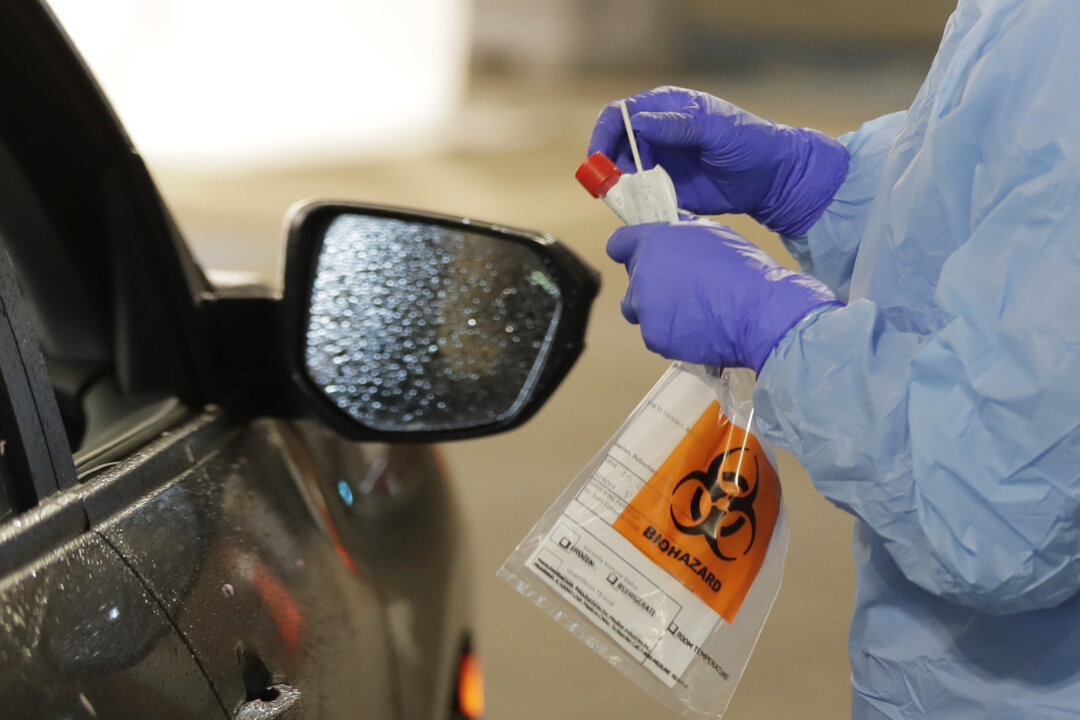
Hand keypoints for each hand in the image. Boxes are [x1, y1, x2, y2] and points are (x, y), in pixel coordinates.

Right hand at [588, 86, 848, 236]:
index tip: (598, 159)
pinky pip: (640, 197)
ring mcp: (659, 163)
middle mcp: (655, 134)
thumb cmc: (748, 143)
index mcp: (664, 109)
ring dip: (622, 188)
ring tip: (637, 199)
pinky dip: (636, 205)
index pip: (619, 115)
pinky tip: (646, 210)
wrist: (772, 179)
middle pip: (613, 147)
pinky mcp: (665, 189)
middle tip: (615, 187)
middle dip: (609, 167)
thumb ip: (677, 125)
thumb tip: (637, 123)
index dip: (603, 134)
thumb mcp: (715, 129)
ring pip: (623, 175)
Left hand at [607, 218, 841, 370]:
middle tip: (683, 288)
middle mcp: (642, 274)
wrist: (760, 312)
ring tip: (692, 310)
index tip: (640, 255)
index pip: (618, 244)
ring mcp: (645, 308)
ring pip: (640, 310)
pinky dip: (671, 332)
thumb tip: (672, 233)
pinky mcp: (654, 337)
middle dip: (651, 283)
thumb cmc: (744, 270)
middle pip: (632, 280)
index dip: (629, 249)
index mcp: (654, 242)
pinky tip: (697, 327)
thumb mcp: (712, 233)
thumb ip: (682, 234)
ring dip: (658, 310)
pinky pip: (656, 333)